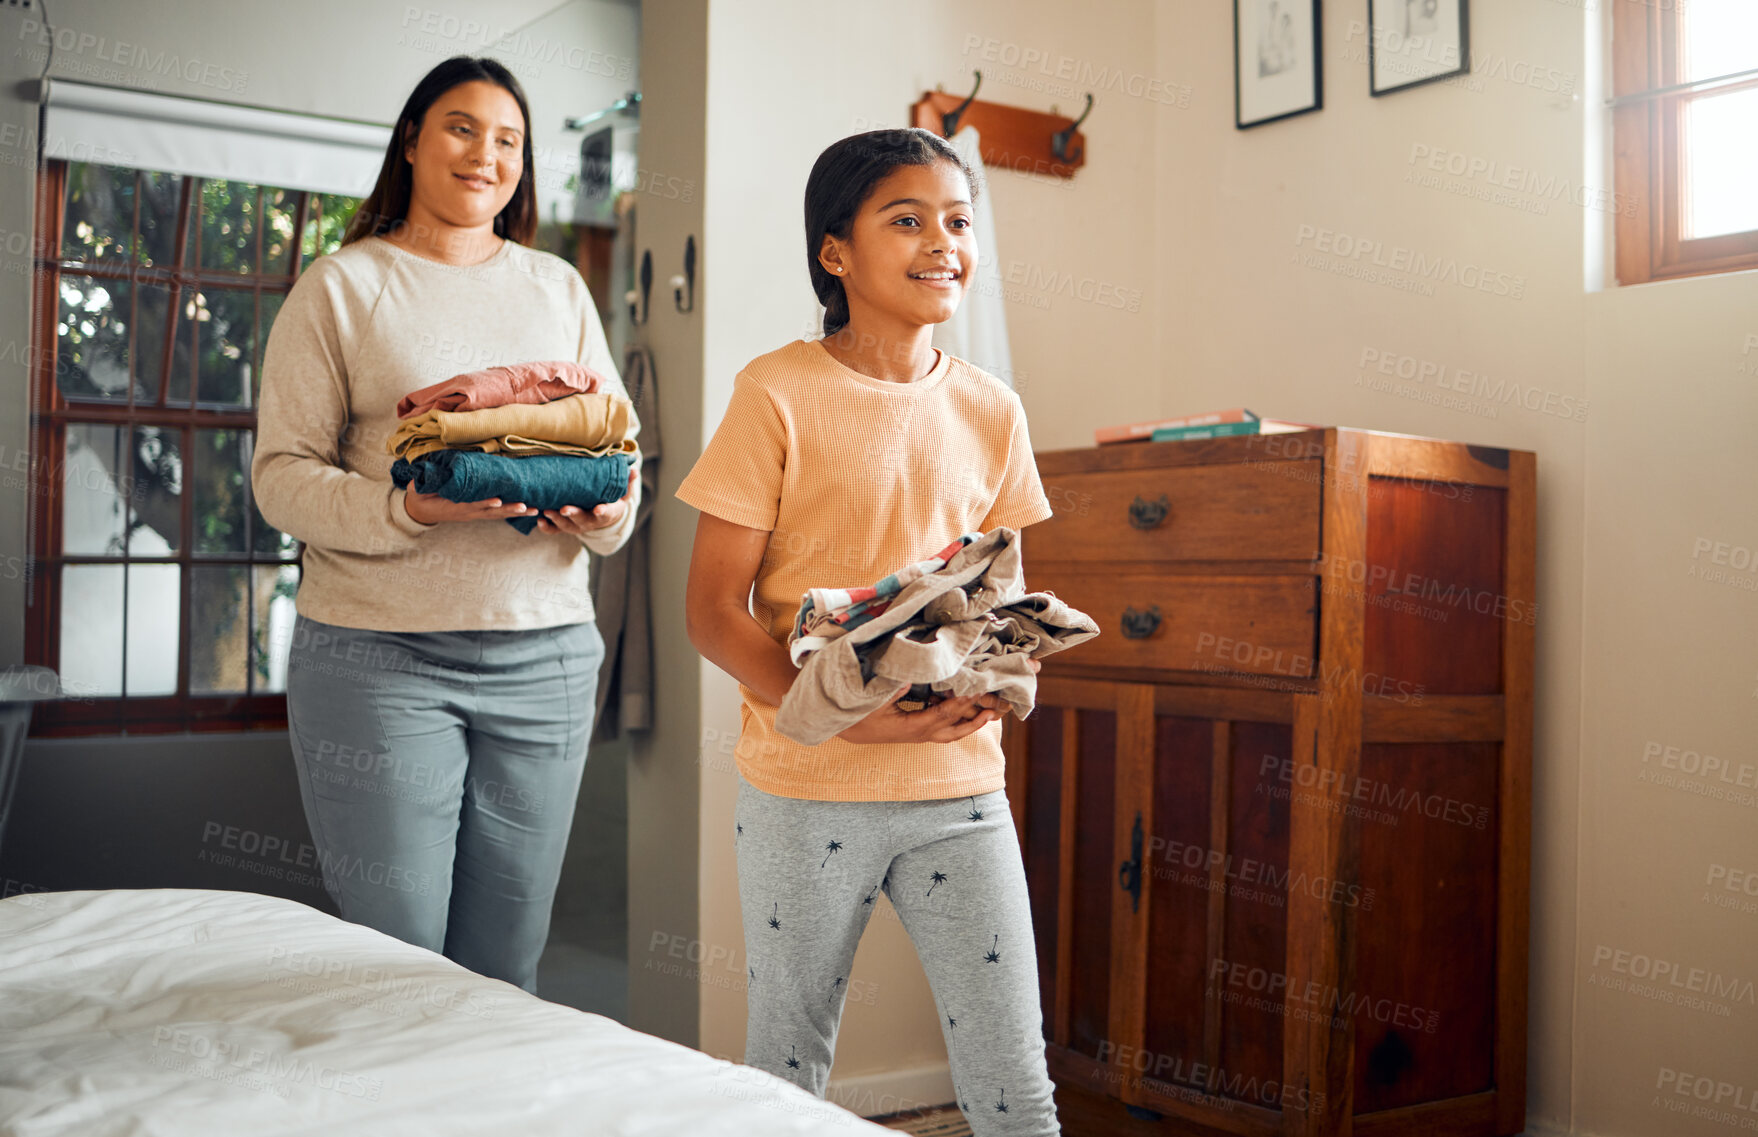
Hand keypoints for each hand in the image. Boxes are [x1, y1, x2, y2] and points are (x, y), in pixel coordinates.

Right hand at [403, 488, 543, 524]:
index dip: (483, 504)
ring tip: (534, 510)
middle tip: (525, 508)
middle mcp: (467, 512)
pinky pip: (496, 513)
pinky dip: (511, 511)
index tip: (496, 501)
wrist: (419, 510)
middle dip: (508, 510)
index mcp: (453, 506)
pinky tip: (527, 509)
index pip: (471, 505)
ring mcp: (473, 513)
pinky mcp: (477, 512)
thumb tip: (425, 474)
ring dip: (516, 512)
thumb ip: (426, 482)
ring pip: (497, 514)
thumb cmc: (421, 495)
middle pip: (490, 512)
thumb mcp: (420, 489)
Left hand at [531, 465, 637, 536]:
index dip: (603, 512)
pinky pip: (555, 530)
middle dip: (573, 515)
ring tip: (546, 511)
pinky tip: (539, 520)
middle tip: (564, 509)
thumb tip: (634, 468)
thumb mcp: (623, 492)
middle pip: (582, 520)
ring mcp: (577, 525)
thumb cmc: (612, 500)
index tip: (598, 509)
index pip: (606, 513)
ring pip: (566, 526)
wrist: (602, 516)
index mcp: (607, 513)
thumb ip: (628, 482)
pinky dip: (547, 527)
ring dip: (556, 520)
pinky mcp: (565, 526)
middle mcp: (591, 522)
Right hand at [836, 689, 1003, 744]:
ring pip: (951, 734)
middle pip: (955, 728)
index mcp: (912, 727)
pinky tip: (963, 707)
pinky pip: (943, 729)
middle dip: (975, 717)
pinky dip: (957, 721)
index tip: (976, 687)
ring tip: (989, 714)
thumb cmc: (860, 713)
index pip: (945, 714)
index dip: (962, 701)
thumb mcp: (875, 699)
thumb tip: (913, 675)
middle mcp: (919, 734)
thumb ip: (895, 688)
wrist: (848, 729)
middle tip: (994, 704)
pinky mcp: (916, 731)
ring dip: (970, 724)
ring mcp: (918, 735)